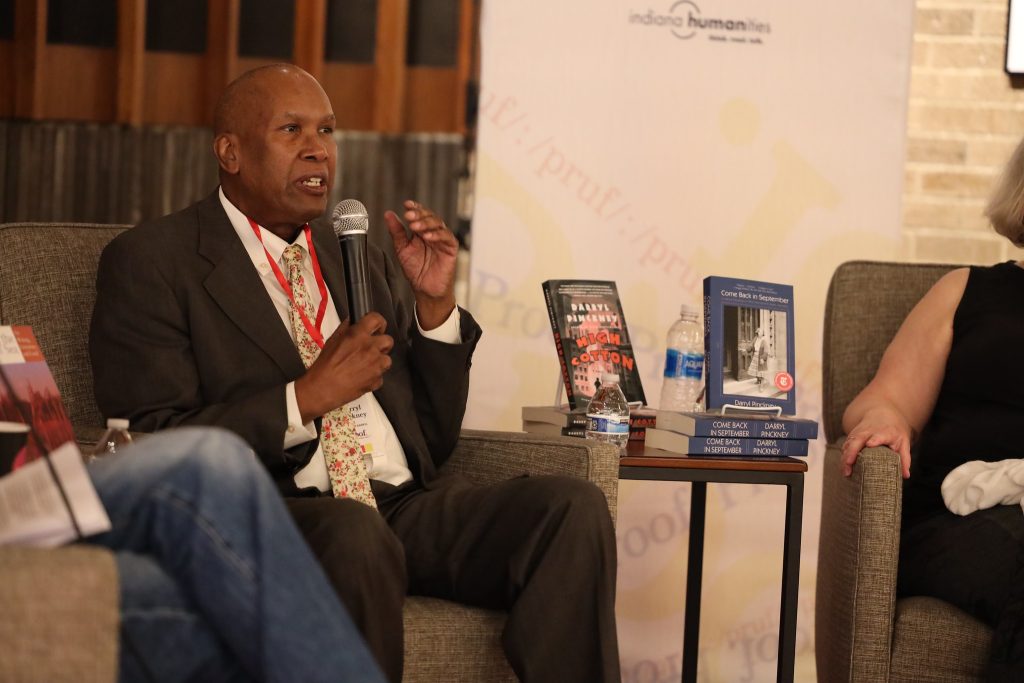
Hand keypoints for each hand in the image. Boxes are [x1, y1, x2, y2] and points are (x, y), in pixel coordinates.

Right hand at [294, 313, 393, 421]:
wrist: (322, 389)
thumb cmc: (324, 366)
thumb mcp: (332, 341)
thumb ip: (346, 329)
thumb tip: (353, 321)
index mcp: (358, 335)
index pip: (377, 319)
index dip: (378, 323)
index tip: (377, 328)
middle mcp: (370, 348)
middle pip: (388, 340)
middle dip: (381, 344)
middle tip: (370, 349)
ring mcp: (376, 365)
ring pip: (387, 359)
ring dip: (379, 361)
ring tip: (364, 366)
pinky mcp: (377, 380)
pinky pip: (380, 375)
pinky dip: (373, 377)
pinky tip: (361, 378)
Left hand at [384, 200, 457, 328]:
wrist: (425, 290)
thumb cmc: (415, 271)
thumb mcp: (402, 249)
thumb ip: (397, 231)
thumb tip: (389, 214)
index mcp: (422, 231)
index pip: (420, 214)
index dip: (415, 207)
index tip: (406, 204)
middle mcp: (433, 233)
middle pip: (430, 216)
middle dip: (419, 214)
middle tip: (409, 215)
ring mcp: (442, 240)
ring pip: (438, 224)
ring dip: (426, 223)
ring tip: (415, 226)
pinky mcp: (451, 248)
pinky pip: (447, 237)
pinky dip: (438, 235)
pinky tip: (428, 236)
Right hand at [841, 406, 912, 478]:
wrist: (882, 413)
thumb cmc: (894, 431)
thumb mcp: (903, 442)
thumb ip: (904, 458)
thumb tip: (906, 475)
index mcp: (885, 432)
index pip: (879, 435)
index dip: (875, 439)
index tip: (869, 444)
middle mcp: (869, 431)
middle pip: (858, 439)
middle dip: (852, 451)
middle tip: (849, 463)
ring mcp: (859, 432)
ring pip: (849, 443)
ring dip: (845, 457)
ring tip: (846, 472)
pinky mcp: (852, 436)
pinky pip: (846, 446)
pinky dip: (843, 456)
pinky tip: (844, 468)